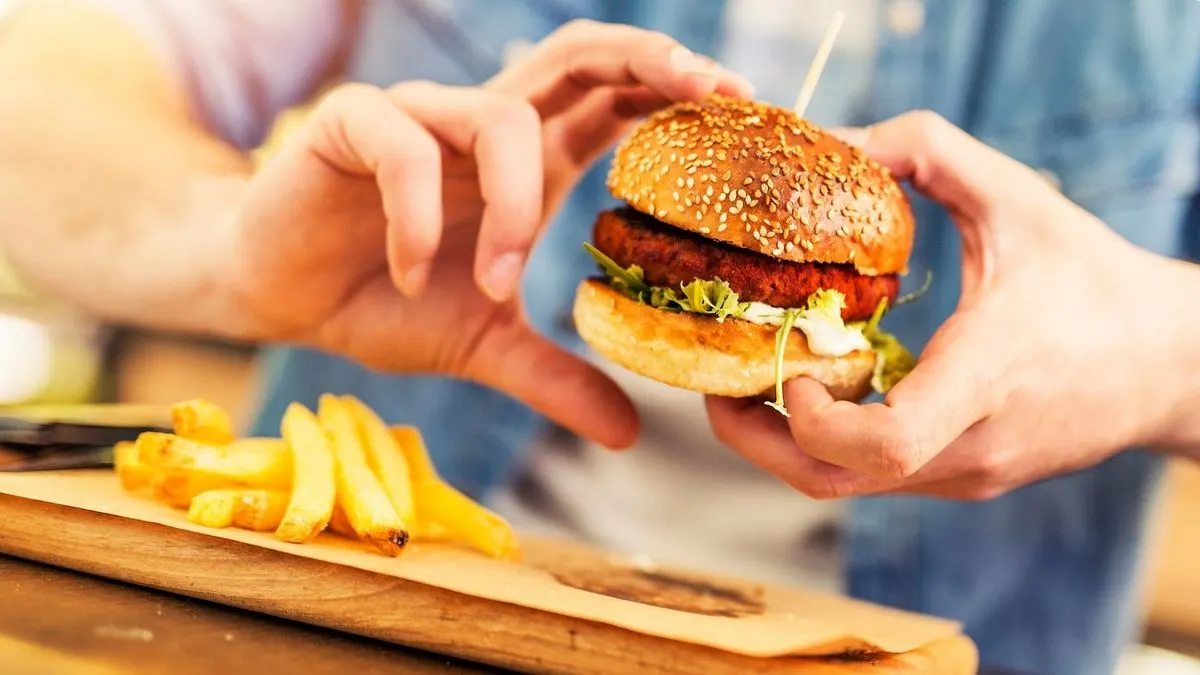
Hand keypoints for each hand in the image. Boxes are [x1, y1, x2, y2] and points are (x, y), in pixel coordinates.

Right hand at [218, 20, 750, 448]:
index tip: (744, 114)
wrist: (279, 295)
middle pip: (576, 57)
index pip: (612, 100)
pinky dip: (420, 218)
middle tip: (710, 92)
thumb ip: (554, 376)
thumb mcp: (485, 345)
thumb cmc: (385, 300)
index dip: (675, 94)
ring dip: (515, 207)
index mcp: (526, 160)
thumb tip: (630, 434)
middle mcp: (481, 125)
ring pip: (497, 119)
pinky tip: (410, 274)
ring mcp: (419, 116)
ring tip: (498, 284)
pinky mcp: (351, 125)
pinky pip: (402, 148)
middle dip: (647, 60)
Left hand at [707, 111, 1199, 499]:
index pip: (889, 440)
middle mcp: (970, 443)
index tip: (789, 368)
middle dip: (756, 440)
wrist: (1169, 364)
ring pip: (846, 488)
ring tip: (755, 383)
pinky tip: (817, 391)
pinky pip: (874, 477)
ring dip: (784, 443)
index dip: (812, 419)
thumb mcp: (1019, 198)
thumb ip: (928, 152)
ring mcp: (965, 473)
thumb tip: (838, 142)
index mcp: (987, 376)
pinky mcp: (963, 479)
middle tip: (720, 386)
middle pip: (834, 481)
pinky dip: (828, 443)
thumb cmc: (1095, 280)